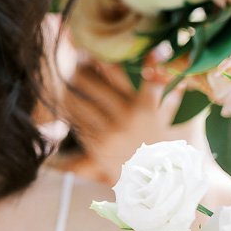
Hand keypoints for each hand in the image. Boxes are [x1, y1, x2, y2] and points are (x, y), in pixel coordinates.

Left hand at [56, 53, 201, 186]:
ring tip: (62, 75)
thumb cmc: (159, 143)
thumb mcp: (167, 115)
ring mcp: (108, 132)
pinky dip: (68, 108)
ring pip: (79, 100)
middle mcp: (125, 117)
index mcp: (145, 107)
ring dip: (69, 85)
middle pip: (93, 83)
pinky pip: (76, 121)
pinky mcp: (96, 145)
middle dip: (80, 67)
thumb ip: (162, 87)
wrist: (153, 181)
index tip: (94, 49)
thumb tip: (161, 55)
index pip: (124, 75)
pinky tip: (62, 99)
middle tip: (74, 58)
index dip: (107, 59)